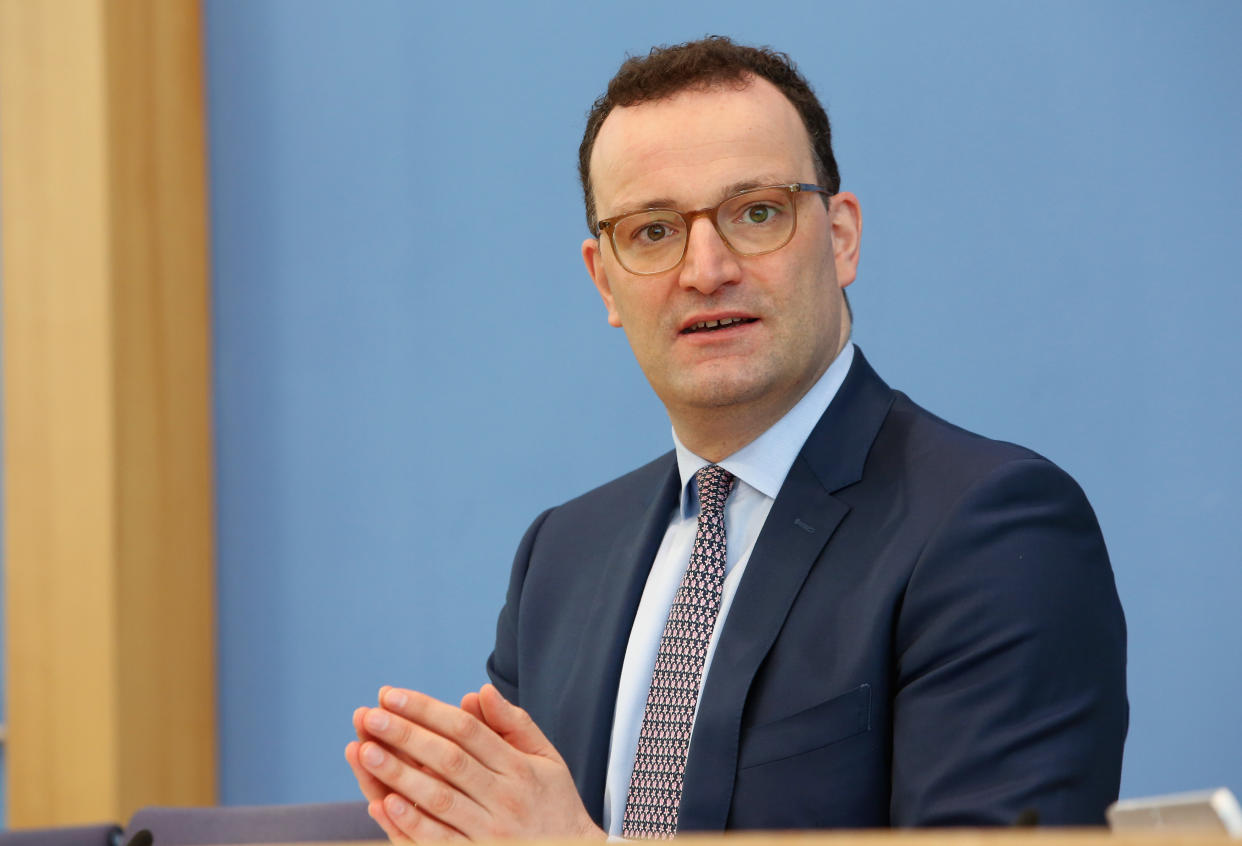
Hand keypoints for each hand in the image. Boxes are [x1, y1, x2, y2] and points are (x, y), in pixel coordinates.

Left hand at [346, 684, 605, 842]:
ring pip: (439, 798)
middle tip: (370, 716)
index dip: (427, 711)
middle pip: (449, 759)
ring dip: (400, 774)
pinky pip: (440, 840)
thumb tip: (479, 692)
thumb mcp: (546, 759)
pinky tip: (385, 802)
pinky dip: (412, 822)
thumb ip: (514, 724)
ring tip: (366, 751)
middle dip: (406, 735)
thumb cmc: (555, 805)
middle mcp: (505, 798)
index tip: (391, 695)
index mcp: (519, 768)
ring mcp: (491, 832)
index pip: (467, 731)